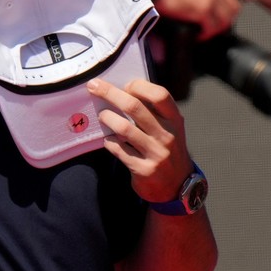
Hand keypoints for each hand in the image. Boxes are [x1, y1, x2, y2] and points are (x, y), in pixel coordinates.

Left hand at [87, 77, 193, 203]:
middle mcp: (168, 136)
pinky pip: (119, 150)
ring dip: (107, 118)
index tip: (124, 84)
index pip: (160, 95)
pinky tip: (108, 140)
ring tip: (102, 115)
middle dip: (110, 93)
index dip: (139, 86)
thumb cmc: (165, 148)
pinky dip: (109, 142)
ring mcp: (157, 154)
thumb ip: (152, 111)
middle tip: (93, 86)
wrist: (177, 186)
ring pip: (123, 128)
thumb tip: (120, 88)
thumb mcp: (168, 128)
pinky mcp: (144, 170)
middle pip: (134, 107)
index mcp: (175, 121)